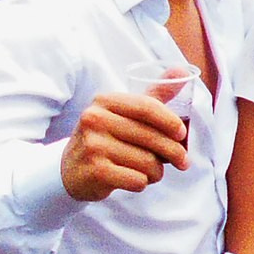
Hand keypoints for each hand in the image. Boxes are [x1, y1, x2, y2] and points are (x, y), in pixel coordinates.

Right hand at [61, 91, 189, 201]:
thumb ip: (153, 95)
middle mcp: (95, 119)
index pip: (147, 107)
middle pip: (151, 137)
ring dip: (157, 171)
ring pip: (147, 162)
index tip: (182, 134)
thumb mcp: (124, 113)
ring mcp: (93, 145)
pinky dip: (143, 183)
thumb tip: (183, 70)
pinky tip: (134, 180)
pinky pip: (138, 180)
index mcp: (104, 101)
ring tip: (152, 171)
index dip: (170, 121)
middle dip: (174, 152)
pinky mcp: (96, 171)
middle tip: (183, 162)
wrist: (70, 170)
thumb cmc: (105, 138)